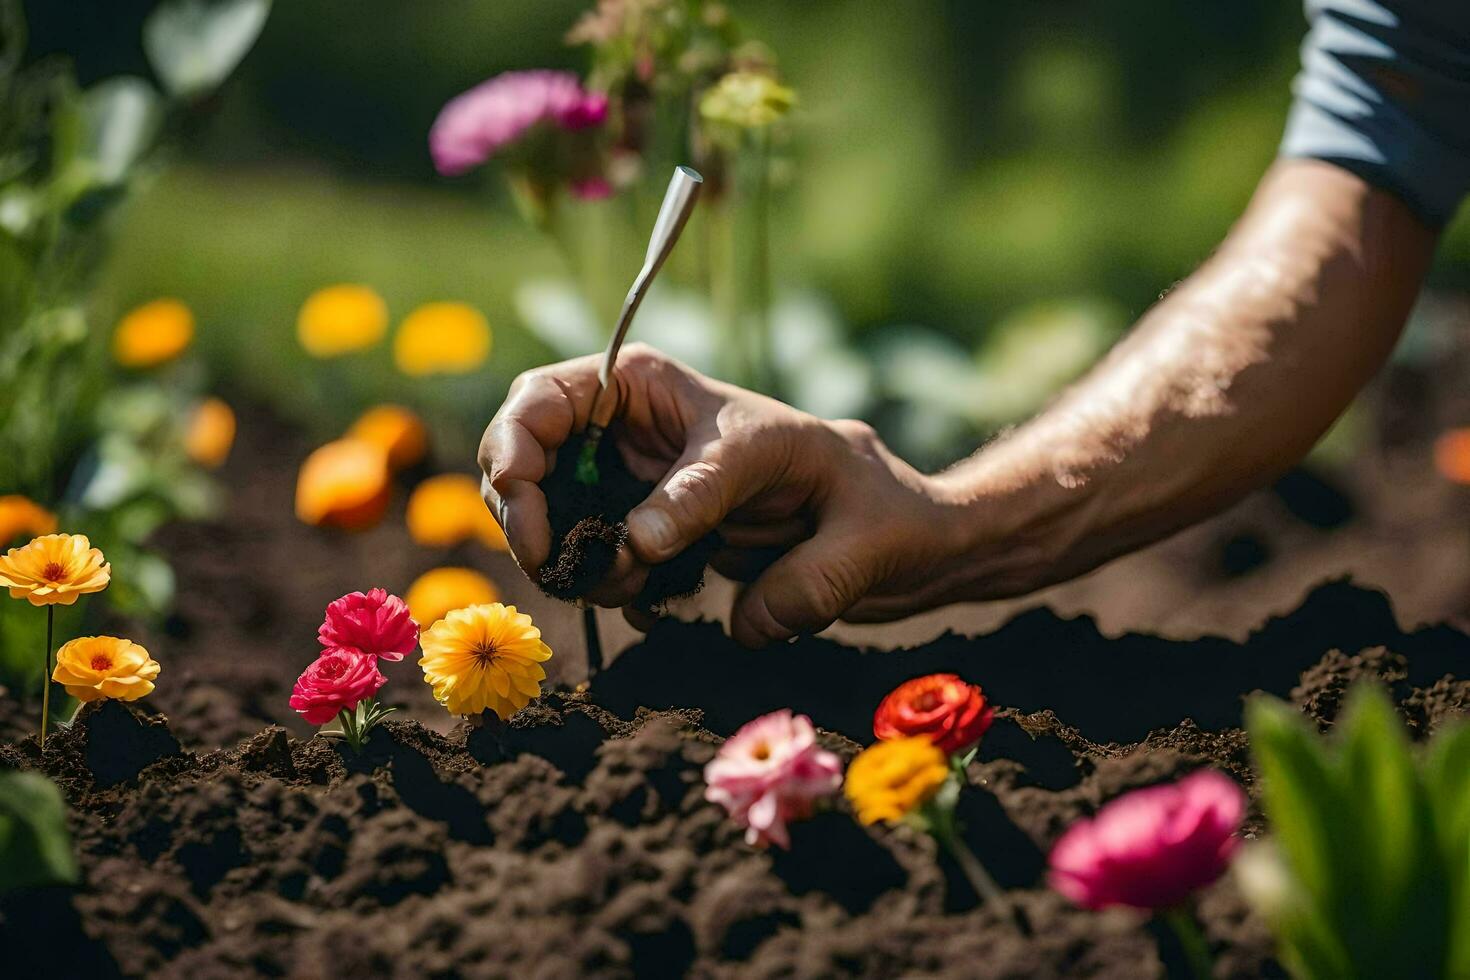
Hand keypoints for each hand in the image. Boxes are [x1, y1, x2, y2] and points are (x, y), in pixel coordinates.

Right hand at [478, 344, 970, 646]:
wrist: (892, 544)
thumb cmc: (865, 501)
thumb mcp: (809, 492)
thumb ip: (718, 507)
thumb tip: (636, 544)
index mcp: (652, 387)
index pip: (543, 398)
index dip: (512, 449)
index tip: (527, 510)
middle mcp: (627, 430)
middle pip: (522, 462)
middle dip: (529, 520)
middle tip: (565, 570)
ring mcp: (631, 486)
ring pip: (548, 520)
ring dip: (571, 564)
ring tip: (640, 586)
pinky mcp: (643, 538)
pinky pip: (588, 562)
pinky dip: (603, 588)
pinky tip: (657, 596)